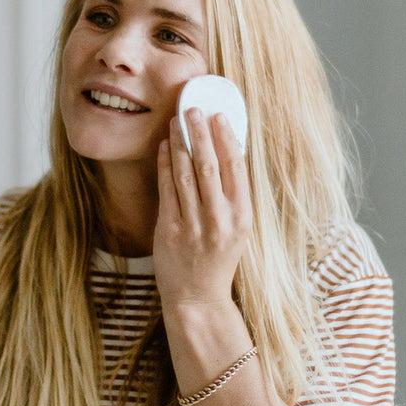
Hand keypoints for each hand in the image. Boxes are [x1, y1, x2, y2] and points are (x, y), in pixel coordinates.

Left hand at [154, 107, 251, 309]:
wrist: (198, 296)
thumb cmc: (219, 257)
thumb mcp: (238, 227)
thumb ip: (232, 194)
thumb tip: (226, 150)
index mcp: (242, 216)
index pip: (235, 168)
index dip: (227, 138)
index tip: (219, 116)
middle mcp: (219, 220)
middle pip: (208, 165)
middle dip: (200, 133)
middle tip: (193, 108)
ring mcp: (193, 225)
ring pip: (184, 173)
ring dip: (179, 143)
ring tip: (176, 122)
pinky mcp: (169, 230)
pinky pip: (166, 189)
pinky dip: (164, 164)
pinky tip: (163, 147)